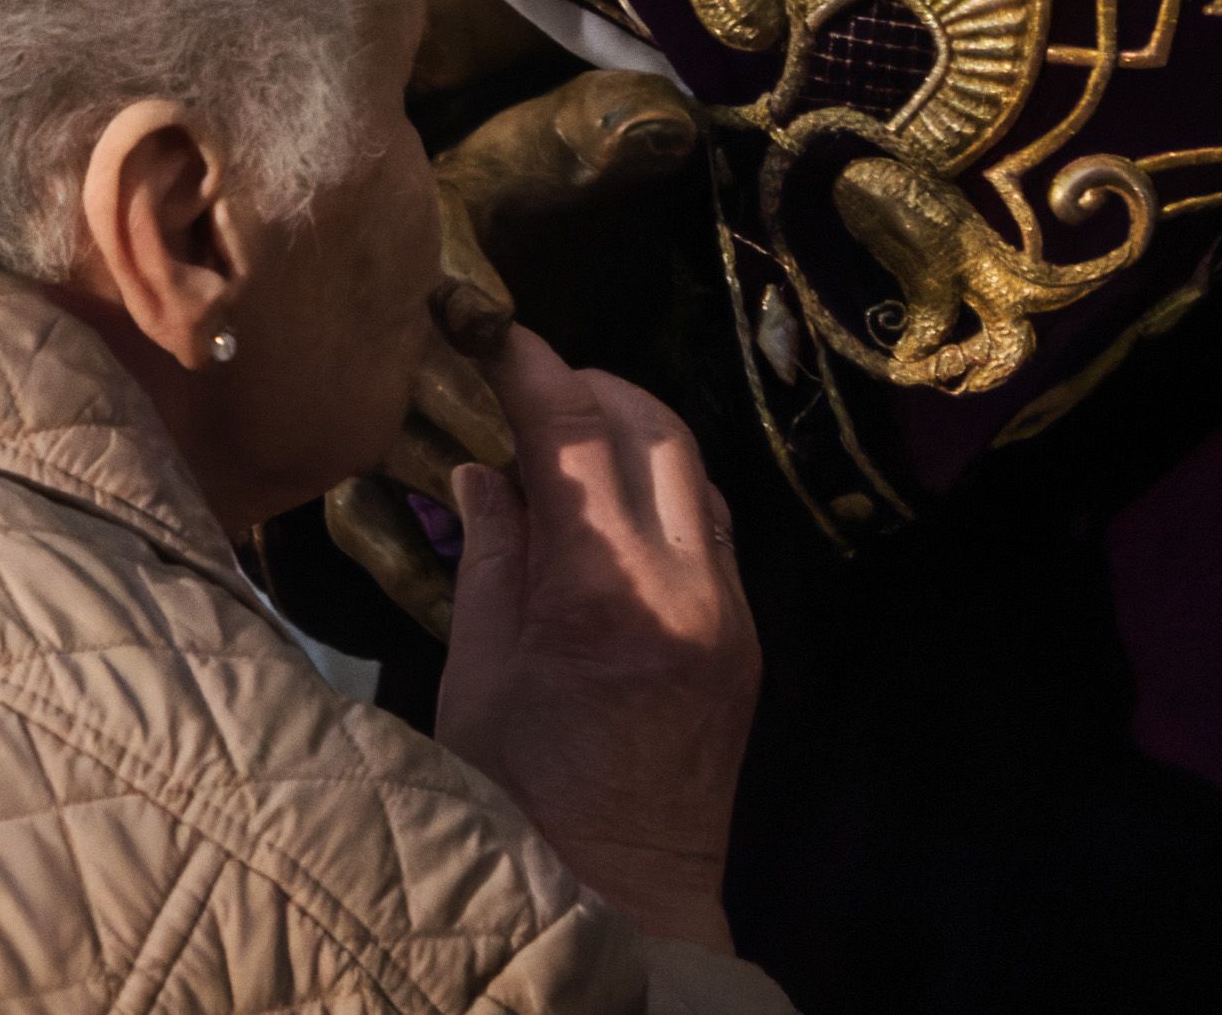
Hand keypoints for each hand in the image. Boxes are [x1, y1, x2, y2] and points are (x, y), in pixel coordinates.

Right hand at [435, 326, 760, 953]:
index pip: (572, 432)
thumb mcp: (476, 671)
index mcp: (601, 593)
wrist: (623, 895)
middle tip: (526, 381)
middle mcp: (684, 586)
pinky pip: (712, 525)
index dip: (529, 365)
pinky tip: (610, 504)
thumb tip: (483, 469)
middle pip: (654, 427)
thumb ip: (488, 555)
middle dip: (588, 385)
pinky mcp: (744, 635)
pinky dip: (662, 488)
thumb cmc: (523, 796)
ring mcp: (728, 610)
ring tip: (564, 435)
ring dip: (632, 430)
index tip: (490, 327)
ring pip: (695, 469)